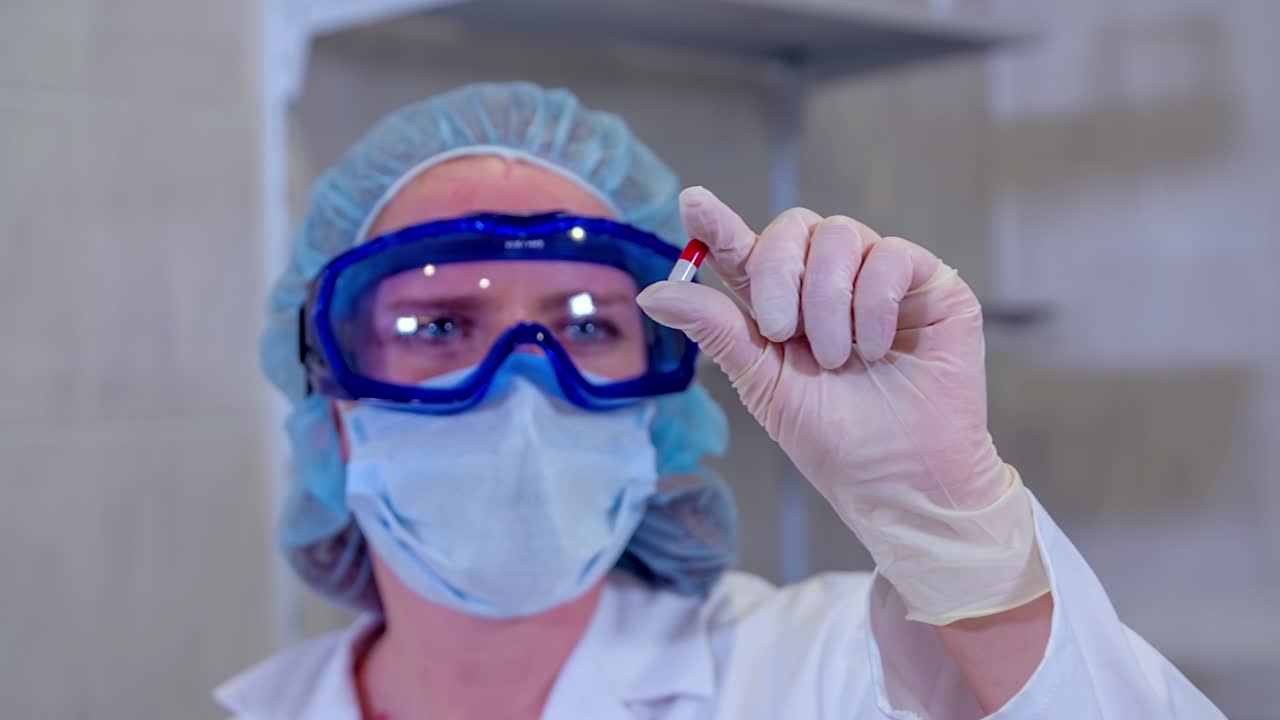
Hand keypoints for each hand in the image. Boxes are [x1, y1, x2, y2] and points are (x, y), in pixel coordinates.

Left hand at [637, 187, 1046, 624]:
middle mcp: (830, 283)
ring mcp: (881, 279)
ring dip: (828, 302)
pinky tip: (875, 347)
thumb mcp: (763, 384)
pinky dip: (873, 303)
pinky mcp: (930, 285)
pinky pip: (890, 256)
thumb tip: (653, 294)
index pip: (747, 251)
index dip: (718, 224)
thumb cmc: (835, 440)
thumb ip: (717, 331)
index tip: (692, 203)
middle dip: (778, 273)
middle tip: (781, 331)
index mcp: (783, 306)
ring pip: (840, 236)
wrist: (903, 480)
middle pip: (793, 228)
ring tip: (838, 359)